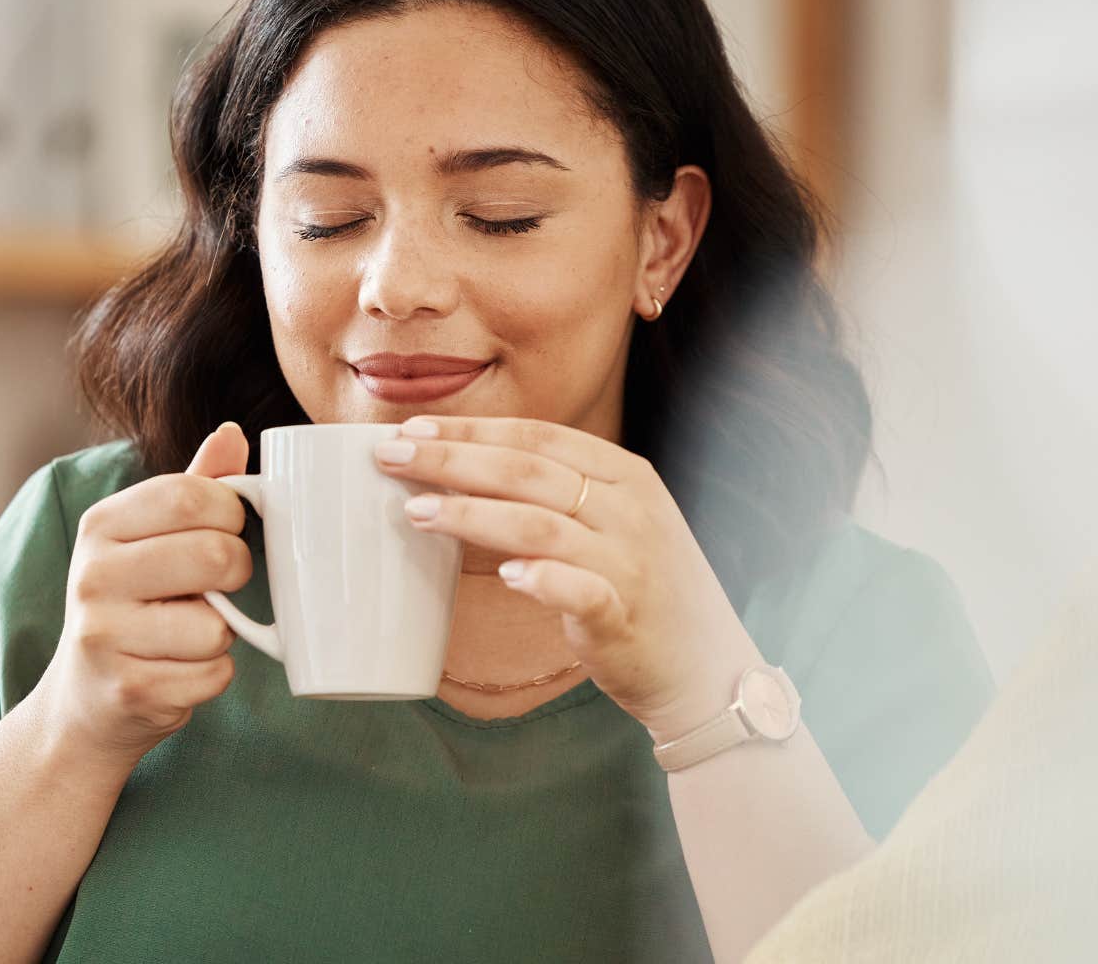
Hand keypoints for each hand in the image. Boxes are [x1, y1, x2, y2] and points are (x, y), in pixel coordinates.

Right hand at [35, 423, 251, 762]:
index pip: (190, 496)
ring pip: (217, 625)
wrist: (84, 701)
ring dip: (222, 633)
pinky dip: (212, 675)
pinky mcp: (129, 690)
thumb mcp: (148, 539)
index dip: (230, 513)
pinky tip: (178, 670)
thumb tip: (231, 433)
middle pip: (215, 555)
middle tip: (220, 585)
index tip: (228, 529)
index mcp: (100, 526)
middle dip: (237, 572)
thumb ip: (192, 487)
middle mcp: (92, 576)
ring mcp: (105, 635)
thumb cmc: (130, 606)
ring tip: (187, 634)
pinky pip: (213, 674)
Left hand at [373, 415, 763, 740]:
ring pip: (541, 524)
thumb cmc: (641, 590)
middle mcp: (630, 510)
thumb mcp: (614, 523)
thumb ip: (557, 494)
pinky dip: (543, 579)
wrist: (706, 670)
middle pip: (529, 471)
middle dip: (453, 459)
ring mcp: (631, 563)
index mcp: (626, 476)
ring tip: (415, 511)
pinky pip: (582, 590)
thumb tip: (468, 469)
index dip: (473, 429)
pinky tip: (504, 576)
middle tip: (390, 456)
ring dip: (472, 514)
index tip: (413, 427)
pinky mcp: (625, 617)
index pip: (539, 437)